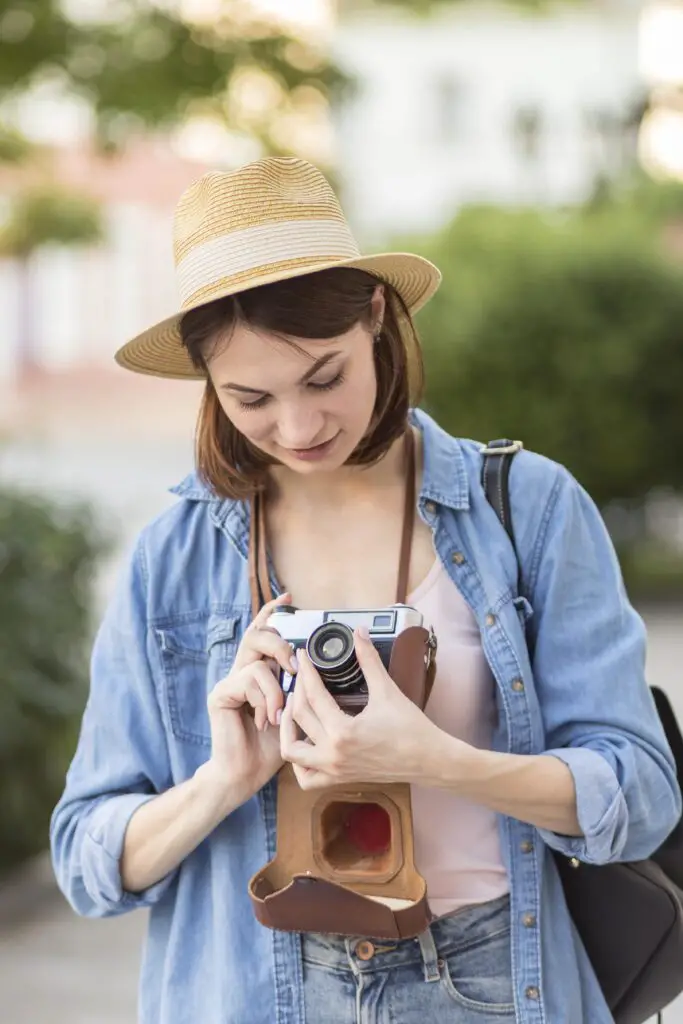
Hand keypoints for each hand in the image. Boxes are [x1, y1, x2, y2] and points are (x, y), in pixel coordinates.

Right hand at [205, 593, 297, 799]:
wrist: (247, 774)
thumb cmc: (273, 746)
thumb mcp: (296, 711)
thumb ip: (303, 688)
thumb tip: (324, 667)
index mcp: (260, 672)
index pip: (264, 632)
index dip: (273, 612)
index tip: (290, 598)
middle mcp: (242, 671)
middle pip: (256, 634)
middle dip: (278, 641)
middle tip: (295, 662)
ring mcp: (229, 681)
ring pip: (257, 660)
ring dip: (277, 686)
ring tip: (281, 711)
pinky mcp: (221, 694)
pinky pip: (249, 679)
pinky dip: (265, 698)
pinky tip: (267, 719)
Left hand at [279, 626, 446, 789]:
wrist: (429, 760)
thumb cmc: (412, 729)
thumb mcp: (388, 690)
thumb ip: (369, 660)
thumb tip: (359, 632)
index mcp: (343, 732)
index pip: (313, 695)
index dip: (306, 671)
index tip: (303, 656)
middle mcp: (333, 754)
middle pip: (299, 717)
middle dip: (296, 690)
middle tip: (301, 674)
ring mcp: (334, 770)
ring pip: (292, 752)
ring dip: (287, 730)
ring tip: (293, 709)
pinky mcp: (339, 778)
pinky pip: (307, 778)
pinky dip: (298, 763)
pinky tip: (304, 742)